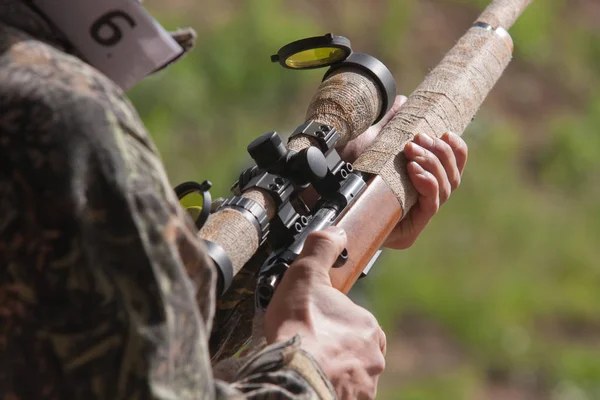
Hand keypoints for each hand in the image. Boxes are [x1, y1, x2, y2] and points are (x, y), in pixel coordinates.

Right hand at [264, 227, 385, 399]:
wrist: (293, 372)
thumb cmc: (299, 326)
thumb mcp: (307, 274)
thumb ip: (322, 249)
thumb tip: (335, 231)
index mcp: (369, 327)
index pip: (356, 322)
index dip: (335, 321)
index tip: (318, 325)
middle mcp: (374, 358)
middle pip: (354, 349)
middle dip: (336, 348)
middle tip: (311, 345)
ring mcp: (364, 385)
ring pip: (350, 373)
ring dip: (334, 369)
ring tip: (309, 363)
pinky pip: (343, 392)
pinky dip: (330, 387)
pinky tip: (313, 378)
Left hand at [338, 95, 468, 249]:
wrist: (321, 188)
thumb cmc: (345, 165)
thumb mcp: (372, 138)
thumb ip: (392, 121)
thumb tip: (406, 102)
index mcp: (419, 182)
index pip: (453, 168)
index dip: (456, 150)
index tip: (445, 133)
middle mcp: (420, 201)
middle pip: (453, 178)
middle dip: (440, 154)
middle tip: (417, 140)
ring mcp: (415, 218)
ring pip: (445, 190)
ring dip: (433, 165)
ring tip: (411, 152)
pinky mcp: (408, 232)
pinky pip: (431, 206)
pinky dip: (428, 184)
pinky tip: (415, 171)